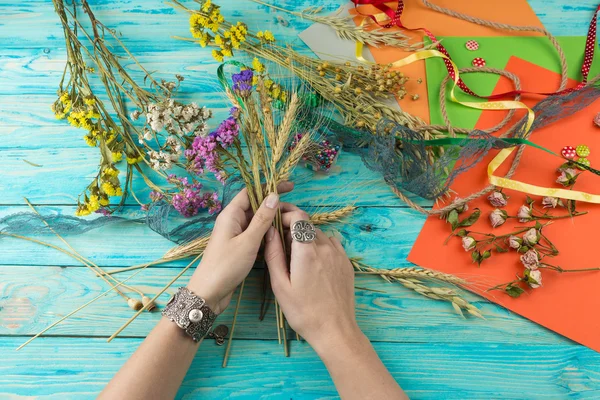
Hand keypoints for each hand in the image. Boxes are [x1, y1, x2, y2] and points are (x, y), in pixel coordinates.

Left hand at [187, 182, 293, 313]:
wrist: (209, 292)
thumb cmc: (226, 266)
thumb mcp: (248, 242)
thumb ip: (262, 219)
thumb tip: (274, 196)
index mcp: (231, 214)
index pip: (251, 191)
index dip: (269, 186)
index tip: (289, 186)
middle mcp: (232, 221)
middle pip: (255, 205)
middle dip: (273, 204)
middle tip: (294, 208)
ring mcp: (235, 234)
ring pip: (256, 220)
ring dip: (271, 219)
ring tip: (291, 221)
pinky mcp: (238, 246)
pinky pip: (255, 233)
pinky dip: (267, 232)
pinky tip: (280, 235)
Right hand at [263, 204, 359, 352]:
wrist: (334, 330)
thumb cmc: (303, 312)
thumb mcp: (280, 285)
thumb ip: (273, 254)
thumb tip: (269, 232)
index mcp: (307, 252)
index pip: (299, 216)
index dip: (286, 214)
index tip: (275, 220)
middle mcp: (325, 248)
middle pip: (308, 224)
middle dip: (293, 226)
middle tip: (280, 240)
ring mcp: (339, 255)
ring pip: (319, 234)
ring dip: (306, 236)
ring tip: (295, 254)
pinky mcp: (346, 263)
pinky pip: (331, 244)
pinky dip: (320, 245)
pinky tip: (312, 261)